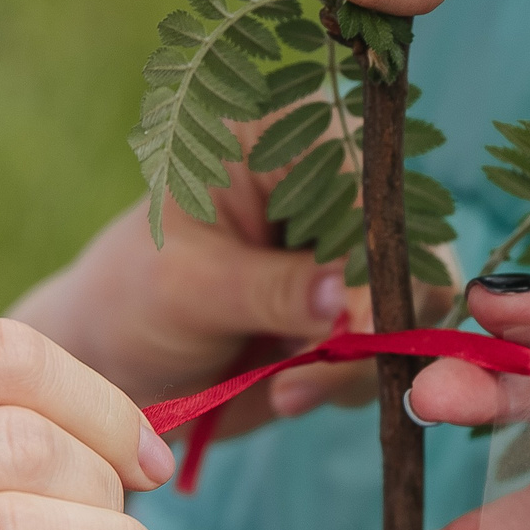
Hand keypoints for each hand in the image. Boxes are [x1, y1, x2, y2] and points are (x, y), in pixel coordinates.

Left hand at [13, 180, 453, 442]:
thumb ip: (269, 289)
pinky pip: (395, 346)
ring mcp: (351, 254)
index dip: (374, 247)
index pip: (364, 179)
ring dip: (364, 356)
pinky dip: (355, 379)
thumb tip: (346, 301)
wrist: (115, 369)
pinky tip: (290, 391)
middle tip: (320, 365)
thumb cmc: (131, 300)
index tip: (354, 319)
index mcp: (285, 139)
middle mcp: (332, 186)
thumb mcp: (187, 287)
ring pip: (414, 300)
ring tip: (287, 389)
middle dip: (376, 313)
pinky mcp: (358, 314)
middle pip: (407, 239)